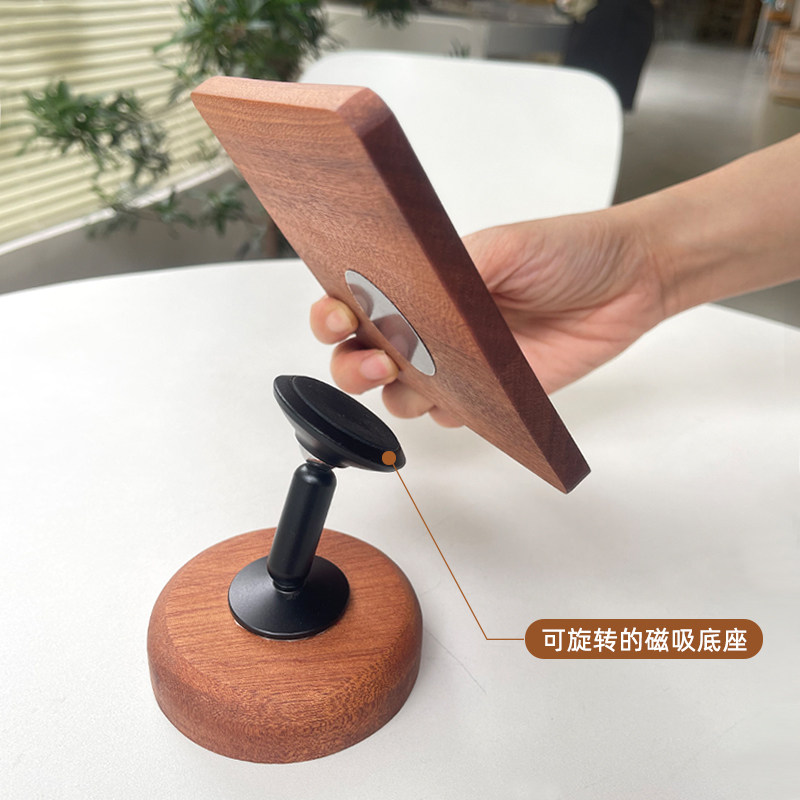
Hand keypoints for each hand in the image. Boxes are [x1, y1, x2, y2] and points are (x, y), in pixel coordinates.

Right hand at [310, 208, 667, 424]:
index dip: (332, 313)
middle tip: (378, 361)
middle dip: (353, 366)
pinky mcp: (488, 395)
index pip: (356, 300)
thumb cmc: (566, 250)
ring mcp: (456, 363)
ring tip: (424, 380)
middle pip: (363, 357)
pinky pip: (449, 416)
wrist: (629, 283)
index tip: (337, 316)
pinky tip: (466, 398)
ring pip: (400, 395)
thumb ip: (450, 272)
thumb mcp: (504, 246)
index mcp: (421, 282)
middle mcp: (429, 325)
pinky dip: (446, 414)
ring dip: (397, 395)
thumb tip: (405, 300)